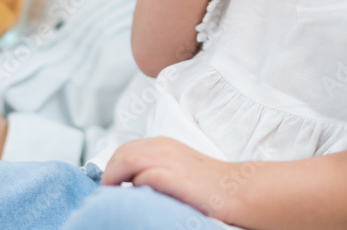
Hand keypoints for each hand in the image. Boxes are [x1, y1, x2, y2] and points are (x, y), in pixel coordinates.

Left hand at [100, 137, 251, 224]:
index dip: (114, 167)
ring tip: (113, 197)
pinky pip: (140, 177)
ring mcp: (166, 158)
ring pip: (125, 161)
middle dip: (110, 174)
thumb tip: (131, 184)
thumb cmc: (211, 187)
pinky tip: (135, 201)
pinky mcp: (171, 174)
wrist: (238, 190)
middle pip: (121, 153)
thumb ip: (157, 170)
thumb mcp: (179, 169)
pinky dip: (133, 189)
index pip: (125, 149)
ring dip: (114, 180)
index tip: (110, 185)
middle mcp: (162, 146)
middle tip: (108, 194)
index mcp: (162, 144)